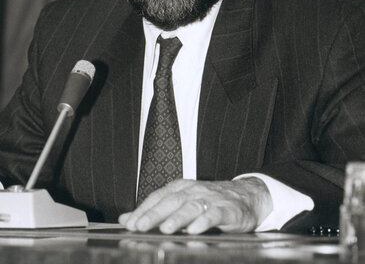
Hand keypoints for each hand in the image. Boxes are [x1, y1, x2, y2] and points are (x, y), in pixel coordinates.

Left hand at [118, 177, 272, 234]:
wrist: (246, 197)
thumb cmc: (209, 201)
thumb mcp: (181, 203)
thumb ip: (154, 211)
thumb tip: (126, 219)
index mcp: (181, 188)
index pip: (158, 197)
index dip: (144, 210)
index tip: (130, 223)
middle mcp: (193, 191)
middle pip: (171, 201)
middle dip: (155, 214)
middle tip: (141, 226)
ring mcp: (210, 199)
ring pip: (191, 206)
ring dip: (177, 217)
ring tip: (165, 229)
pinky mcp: (227, 209)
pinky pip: (214, 214)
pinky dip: (203, 221)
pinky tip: (194, 229)